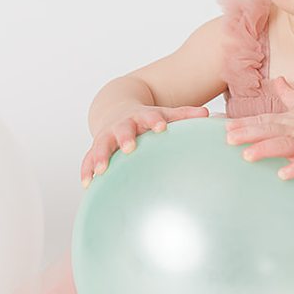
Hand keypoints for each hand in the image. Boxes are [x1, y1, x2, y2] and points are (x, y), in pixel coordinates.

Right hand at [82, 103, 209, 187]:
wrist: (117, 109)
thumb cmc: (147, 118)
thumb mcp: (164, 113)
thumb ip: (184, 115)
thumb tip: (208, 114)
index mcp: (140, 117)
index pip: (149, 117)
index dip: (154, 121)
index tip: (161, 126)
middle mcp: (121, 126)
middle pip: (122, 130)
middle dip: (125, 137)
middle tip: (129, 146)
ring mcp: (106, 137)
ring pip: (101, 146)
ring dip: (100, 157)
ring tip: (101, 170)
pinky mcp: (95, 149)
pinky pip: (87, 160)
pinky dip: (86, 171)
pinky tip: (87, 184)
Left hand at [224, 77, 293, 179]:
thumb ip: (288, 94)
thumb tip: (280, 79)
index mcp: (287, 121)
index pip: (262, 121)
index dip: (243, 124)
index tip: (224, 127)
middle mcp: (293, 131)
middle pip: (268, 131)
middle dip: (248, 135)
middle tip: (228, 140)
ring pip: (283, 146)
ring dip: (265, 150)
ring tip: (248, 156)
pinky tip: (282, 174)